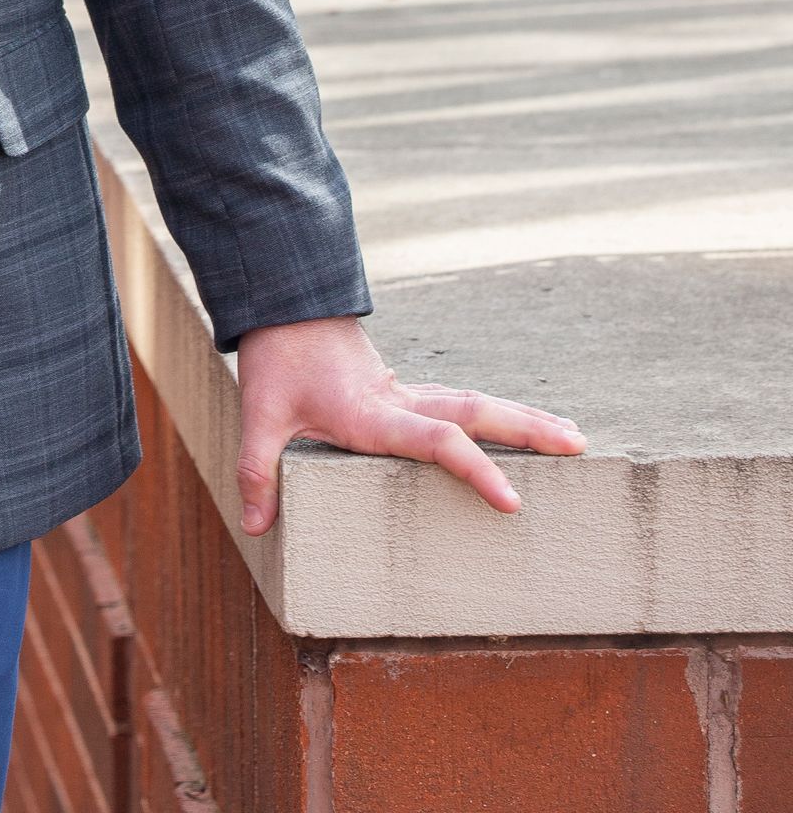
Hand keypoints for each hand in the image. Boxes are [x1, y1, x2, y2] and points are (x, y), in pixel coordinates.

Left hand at [234, 315, 585, 534]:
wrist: (284, 305)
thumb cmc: (275, 362)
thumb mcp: (258, 414)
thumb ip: (257, 471)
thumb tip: (257, 530)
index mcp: (372, 414)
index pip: (434, 442)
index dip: (475, 469)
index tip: (513, 499)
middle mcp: (400, 402)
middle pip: (474, 412)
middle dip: (526, 430)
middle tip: (578, 445)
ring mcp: (407, 394)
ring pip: (475, 403)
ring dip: (522, 418)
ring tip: (573, 436)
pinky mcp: (406, 393)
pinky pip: (460, 405)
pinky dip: (497, 414)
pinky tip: (522, 426)